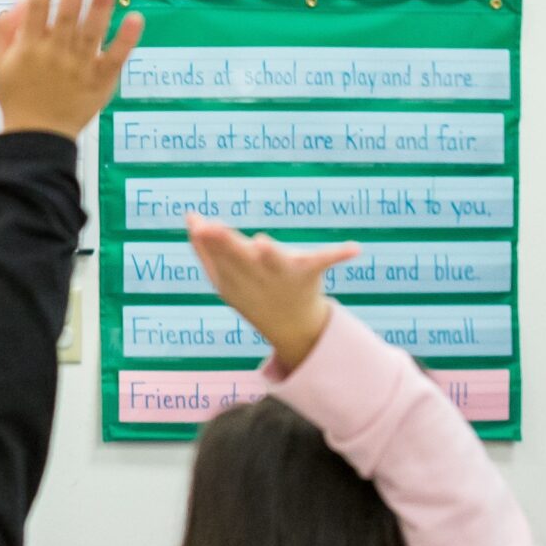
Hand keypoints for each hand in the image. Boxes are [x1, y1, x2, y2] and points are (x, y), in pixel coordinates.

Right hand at [0, 0, 143, 139]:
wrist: (36, 137)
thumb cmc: (16, 96)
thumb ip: (2, 31)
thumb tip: (20, 2)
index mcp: (28, 47)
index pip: (37, 5)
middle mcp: (54, 53)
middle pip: (66, 12)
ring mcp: (78, 67)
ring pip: (91, 31)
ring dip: (100, 4)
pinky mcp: (99, 82)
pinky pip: (113, 58)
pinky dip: (125, 40)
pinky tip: (135, 18)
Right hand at [184, 215, 355, 373]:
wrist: (292, 327)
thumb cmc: (253, 293)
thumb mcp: (225, 277)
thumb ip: (206, 249)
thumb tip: (191, 218)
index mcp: (233, 274)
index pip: (218, 254)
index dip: (208, 240)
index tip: (199, 224)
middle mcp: (256, 274)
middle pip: (238, 256)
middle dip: (226, 244)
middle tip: (213, 228)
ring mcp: (282, 273)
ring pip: (274, 261)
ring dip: (269, 254)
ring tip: (263, 243)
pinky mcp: (308, 271)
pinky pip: (323, 260)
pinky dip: (339, 254)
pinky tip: (355, 249)